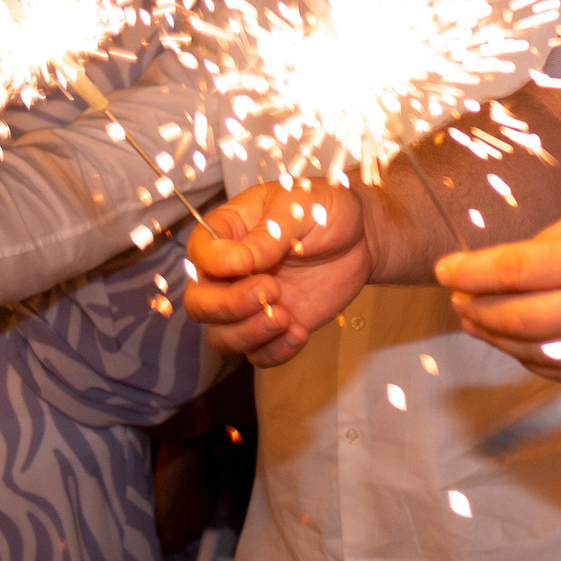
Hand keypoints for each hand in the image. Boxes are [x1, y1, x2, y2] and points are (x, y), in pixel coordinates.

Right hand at [183, 179, 370, 367]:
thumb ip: (268, 232)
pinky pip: (257, 354)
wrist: (362, 237)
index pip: (199, 253)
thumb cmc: (326, 210)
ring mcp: (248, 304)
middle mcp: (229, 273)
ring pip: (221, 336)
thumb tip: (240, 261)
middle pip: (199, 303)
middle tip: (271, 291)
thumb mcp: (300, 205)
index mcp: (228, 232)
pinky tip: (299, 333)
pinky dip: (273, 352)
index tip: (244, 264)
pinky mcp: (272, 327)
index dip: (213, 263)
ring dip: (248, 334)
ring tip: (286, 318)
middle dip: (227, 306)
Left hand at [436, 198, 560, 384]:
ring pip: (532, 352)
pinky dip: (530, 360)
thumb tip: (506, 261)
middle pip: (514, 318)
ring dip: (494, 338)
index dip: (469, 271)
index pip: (511, 269)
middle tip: (457, 298)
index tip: (445, 269)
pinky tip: (516, 344)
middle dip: (474, 309)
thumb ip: (556, 238)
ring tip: (477, 320)